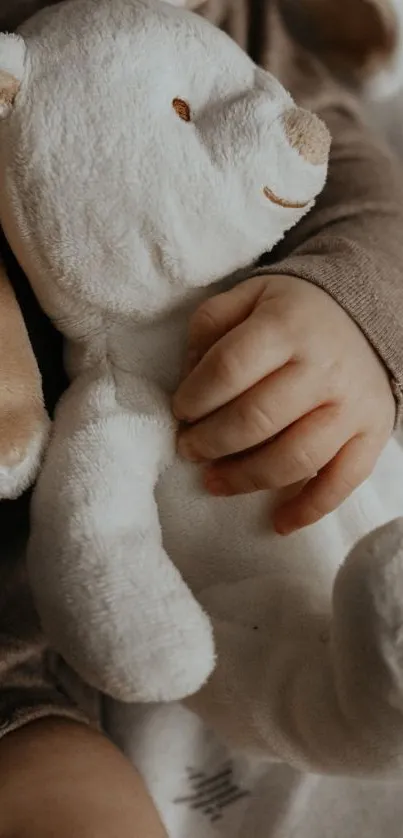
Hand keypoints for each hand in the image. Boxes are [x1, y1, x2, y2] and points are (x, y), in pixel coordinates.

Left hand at [173, 275, 394, 532]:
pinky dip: (309, 509)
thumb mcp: (249, 295)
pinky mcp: (372, 434)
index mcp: (286, 325)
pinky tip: (278, 523)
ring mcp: (350, 405)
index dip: (195, 398)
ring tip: (214, 482)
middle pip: (257, 419)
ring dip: (245, 478)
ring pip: (294, 457)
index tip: (180, 411)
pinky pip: (342, 481)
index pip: (229, 368)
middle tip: (189, 449)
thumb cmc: (294, 313)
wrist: (367, 314)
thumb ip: (212, 324)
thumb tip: (189, 378)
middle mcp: (323, 367)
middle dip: (211, 442)